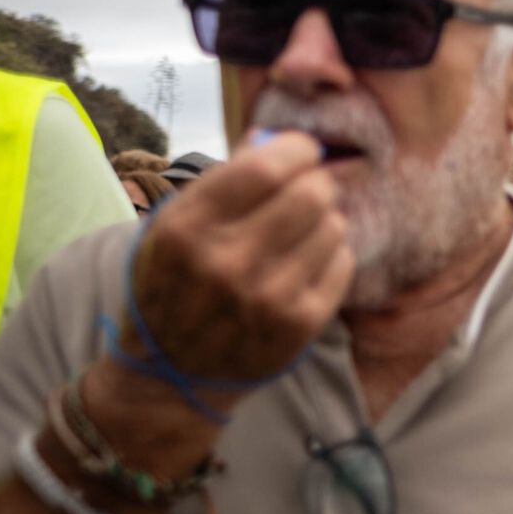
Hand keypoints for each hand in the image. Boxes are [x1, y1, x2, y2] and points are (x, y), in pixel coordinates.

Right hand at [121, 130, 351, 394]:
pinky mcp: (298, 325)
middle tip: (309, 190)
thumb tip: (274, 139)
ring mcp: (265, 297)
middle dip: (316, 182)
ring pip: (333, 225)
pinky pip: (342, 262)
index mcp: (186, 229)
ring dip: (325, 220)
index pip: (263, 168)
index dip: (295, 150)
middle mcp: (224, 263)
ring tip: (301, 234)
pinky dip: (331, 255)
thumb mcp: (175, 228)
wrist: (170, 374)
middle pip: (310, 193)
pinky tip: (305, 265)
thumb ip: (224, 181)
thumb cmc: (177, 284)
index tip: (302, 151)